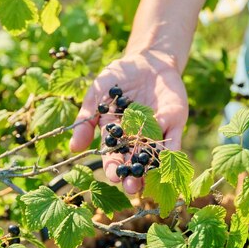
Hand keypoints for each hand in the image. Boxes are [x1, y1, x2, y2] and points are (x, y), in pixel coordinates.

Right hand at [69, 49, 187, 193]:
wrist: (147, 59)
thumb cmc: (118, 76)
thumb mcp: (97, 93)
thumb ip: (86, 118)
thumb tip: (73, 148)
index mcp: (116, 134)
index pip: (114, 155)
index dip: (113, 166)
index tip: (113, 177)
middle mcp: (136, 138)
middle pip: (134, 161)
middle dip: (132, 176)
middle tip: (130, 188)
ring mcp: (156, 132)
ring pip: (154, 157)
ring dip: (151, 171)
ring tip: (147, 184)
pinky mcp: (174, 123)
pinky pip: (174, 141)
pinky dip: (172, 153)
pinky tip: (169, 164)